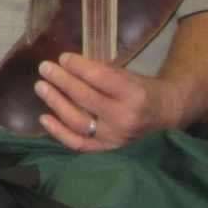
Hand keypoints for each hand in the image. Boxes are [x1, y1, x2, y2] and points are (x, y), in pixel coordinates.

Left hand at [34, 52, 183, 151]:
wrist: (166, 117)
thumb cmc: (144, 91)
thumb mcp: (129, 76)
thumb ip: (102, 72)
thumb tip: (67, 65)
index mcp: (134, 94)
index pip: (99, 78)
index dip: (78, 66)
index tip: (62, 57)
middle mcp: (124, 118)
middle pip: (85, 98)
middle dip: (61, 81)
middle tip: (45, 68)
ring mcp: (114, 138)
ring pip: (77, 121)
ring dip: (55, 103)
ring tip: (41, 87)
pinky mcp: (106, 150)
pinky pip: (78, 144)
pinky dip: (58, 132)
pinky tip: (44, 118)